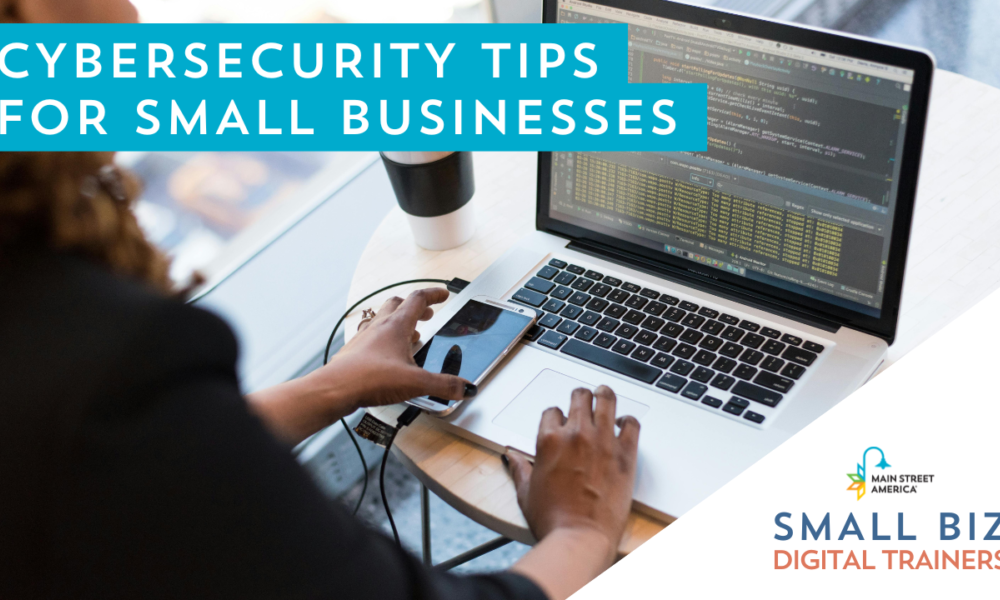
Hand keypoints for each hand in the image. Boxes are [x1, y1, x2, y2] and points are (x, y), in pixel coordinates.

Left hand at [315, 287, 473, 408]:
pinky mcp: (355, 352)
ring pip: (382, 318)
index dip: (433, 295)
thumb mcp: (416, 382)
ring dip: (398, 322)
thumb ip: (444, 385)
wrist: (335, 388)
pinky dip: (383, 339)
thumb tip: (465, 387)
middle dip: (415, 307)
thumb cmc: (370, 378)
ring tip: (410, 335)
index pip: (418, 299)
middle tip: (427, 314)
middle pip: (397, 304)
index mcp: (396, 325)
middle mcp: (379, 327)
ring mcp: (364, 337)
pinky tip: (387, 355)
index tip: (443, 294)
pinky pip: (371, 336)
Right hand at [506, 386, 639, 560]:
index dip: (556, 417)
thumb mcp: (526, 492)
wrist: (580, 537)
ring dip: (604, 395)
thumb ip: (519, 468)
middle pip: (580, 396)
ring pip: (606, 399)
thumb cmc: (553, 519)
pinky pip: (632, 424)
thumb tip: (510, 456)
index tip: (561, 424)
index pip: (552, 411)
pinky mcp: (625, 454)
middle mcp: (576, 434)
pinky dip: (629, 420)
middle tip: (583, 401)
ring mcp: (603, 441)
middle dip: (580, 397)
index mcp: (549, 439)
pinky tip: (624, 423)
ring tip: (604, 395)